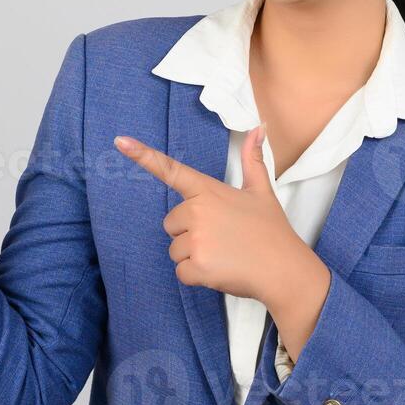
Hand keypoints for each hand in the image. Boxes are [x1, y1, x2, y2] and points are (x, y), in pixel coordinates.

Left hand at [114, 123, 318, 307]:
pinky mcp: (197, 265)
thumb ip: (253, 160)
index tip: (120, 141)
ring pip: (175, 250)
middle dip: (190, 235)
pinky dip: (197, 277)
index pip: (172, 170)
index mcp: (209, 190)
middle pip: (171, 224)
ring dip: (194, 257)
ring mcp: (197, 239)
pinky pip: (181, 272)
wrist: (284, 270)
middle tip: (221, 239)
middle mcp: (198, 211)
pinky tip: (220, 271)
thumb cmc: (271, 231)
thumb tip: (259, 128)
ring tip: (224, 255)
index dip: (143, 155)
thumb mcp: (262, 191)